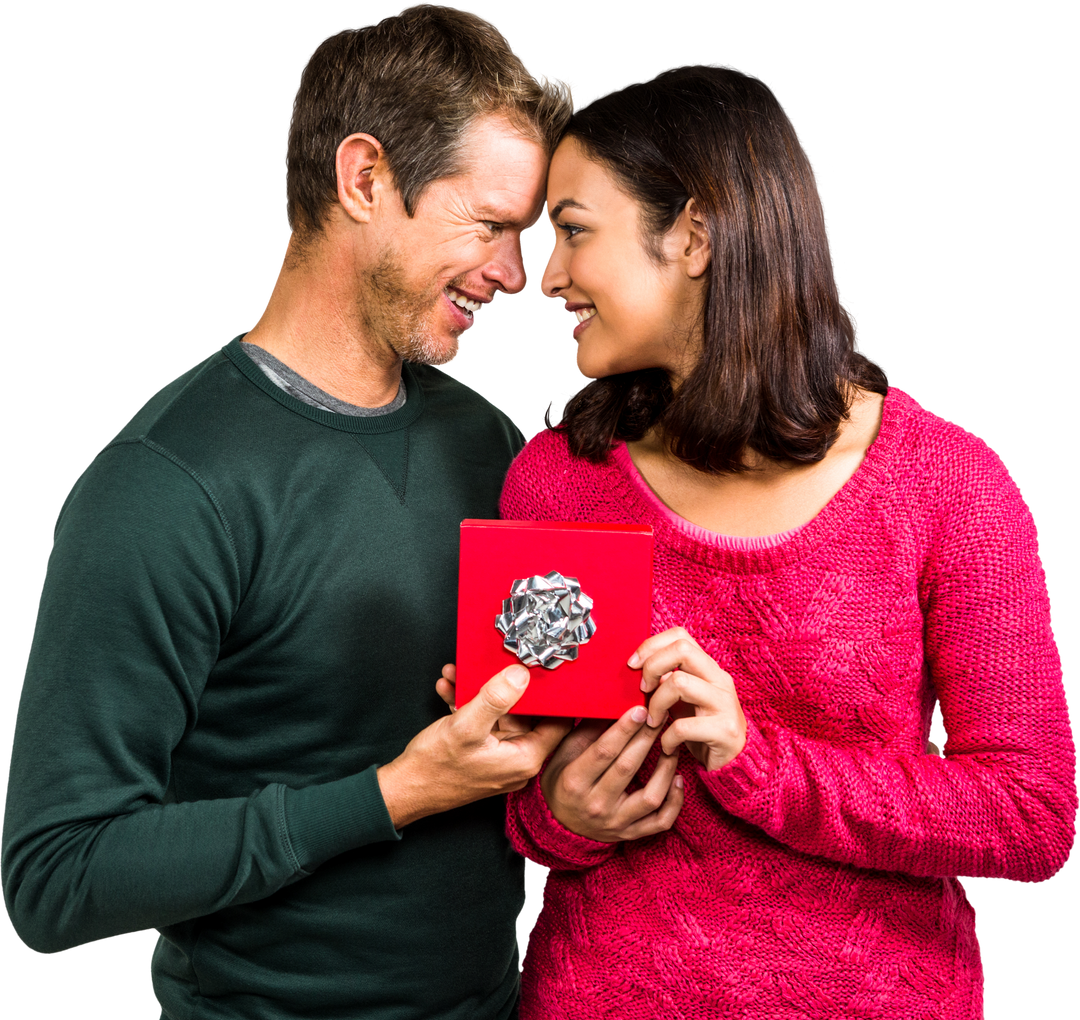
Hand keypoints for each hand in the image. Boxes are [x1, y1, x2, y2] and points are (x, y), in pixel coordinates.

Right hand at [378, 664, 571, 828]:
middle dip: (505, 687)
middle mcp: (517, 761)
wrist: (404, 790)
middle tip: (493, 665)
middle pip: (525, 714)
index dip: (553, 697)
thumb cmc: (435, 768)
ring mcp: (499, 758)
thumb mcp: (467, 726)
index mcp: (524, 758)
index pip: (557, 723)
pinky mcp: (482, 754)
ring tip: (458, 674)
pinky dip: (468, 705)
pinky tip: (449, 688)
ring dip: (479, 693)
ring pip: (499, 715)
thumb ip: (495, 698)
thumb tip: (520, 674)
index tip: (546, 672)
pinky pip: (483, 723)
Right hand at [539, 706, 683, 843]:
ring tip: (672, 746)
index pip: (603, 751)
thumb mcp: (563, 754)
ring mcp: (615, 822)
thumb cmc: (562, 782)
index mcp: (574, 781)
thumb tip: (612, 705)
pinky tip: (678, 779)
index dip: (624, 729)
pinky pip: (661, 821)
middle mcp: (595, 804)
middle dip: (647, 737)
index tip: (640, 709)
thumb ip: (586, 731)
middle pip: (628, 767)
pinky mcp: (630, 834)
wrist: (559, 825)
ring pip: (650, 797)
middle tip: (661, 716)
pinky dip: (674, 801)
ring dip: (666, 768)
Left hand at [633, 627, 746, 772]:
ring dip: (656, 704)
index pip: (680, 635)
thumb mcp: (682, 701)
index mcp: (708, 668)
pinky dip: (667, 738)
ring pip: (680, 683)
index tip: (633, 666)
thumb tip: (636, 667)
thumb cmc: (700, 729)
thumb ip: (665, 681)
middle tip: (643, 690)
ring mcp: (725, 703)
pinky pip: (683, 726)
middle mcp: (720, 679)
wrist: (733, 765)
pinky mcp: (725, 730)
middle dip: (653, 666)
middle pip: (682, 650)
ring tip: (653, 721)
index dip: (651, 645)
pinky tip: (667, 746)